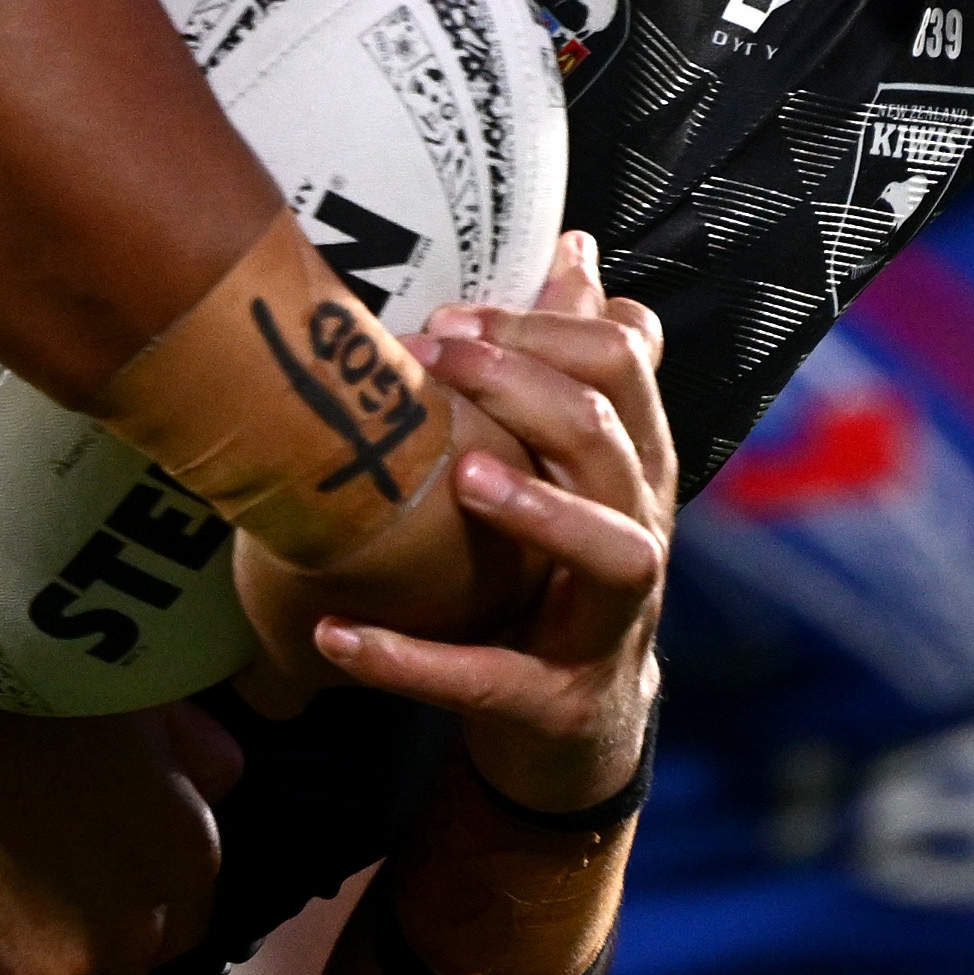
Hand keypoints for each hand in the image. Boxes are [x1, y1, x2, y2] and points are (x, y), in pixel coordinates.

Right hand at [0, 666, 244, 974]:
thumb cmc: (10, 695)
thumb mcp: (132, 707)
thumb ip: (196, 755)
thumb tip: (230, 780)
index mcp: (187, 853)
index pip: (184, 929)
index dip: (134, 915)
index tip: (89, 895)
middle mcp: (141, 923)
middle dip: (97, 954)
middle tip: (40, 917)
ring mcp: (64, 967)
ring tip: (10, 955)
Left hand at [306, 232, 674, 813]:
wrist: (578, 728)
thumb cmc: (560, 572)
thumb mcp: (574, 467)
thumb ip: (572, 362)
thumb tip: (573, 246)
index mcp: (635, 462)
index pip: (623, 362)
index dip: (542, 327)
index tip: (451, 316)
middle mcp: (638, 528)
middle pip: (611, 438)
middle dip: (527, 387)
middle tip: (437, 356)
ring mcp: (607, 620)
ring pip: (610, 549)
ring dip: (536, 508)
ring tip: (460, 474)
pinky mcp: (557, 701)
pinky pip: (490, 680)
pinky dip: (414, 663)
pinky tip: (336, 637)